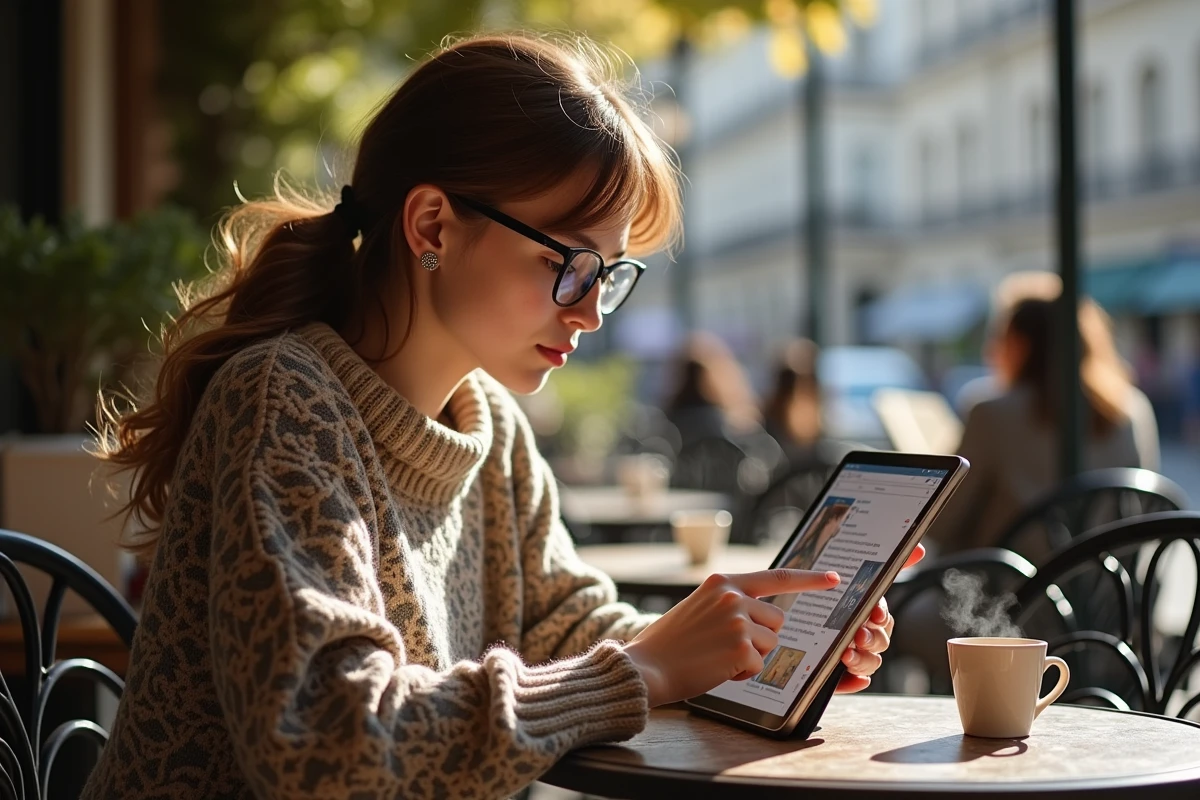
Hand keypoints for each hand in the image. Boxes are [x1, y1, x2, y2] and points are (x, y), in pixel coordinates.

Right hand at [622, 569, 840, 706]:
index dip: (810, 579)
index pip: (777, 576)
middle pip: (777, 619)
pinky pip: (757, 665)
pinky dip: (740, 673)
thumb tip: (766, 613)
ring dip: (750, 656)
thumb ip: (730, 602)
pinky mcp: (740, 647)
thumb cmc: (671, 642)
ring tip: (717, 656)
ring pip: (770, 643)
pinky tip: (716, 668)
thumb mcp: (699, 607)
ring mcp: (738, 620)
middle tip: (725, 645)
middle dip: (761, 637)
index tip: (834, 578)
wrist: (647, 666)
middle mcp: (733, 595)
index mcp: (723, 582)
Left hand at [835, 543, 926, 692]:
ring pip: (870, 663)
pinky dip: (853, 682)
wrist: (785, 622)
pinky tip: (853, 678)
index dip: (880, 616)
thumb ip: (882, 566)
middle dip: (872, 639)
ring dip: (863, 660)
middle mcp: (861, 635)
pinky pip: (849, 683)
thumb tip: (919, 547)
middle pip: (879, 641)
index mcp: (864, 613)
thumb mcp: (844, 580)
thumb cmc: (823, 599)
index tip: (874, 614)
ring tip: (847, 655)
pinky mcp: (835, 676)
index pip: (882, 617)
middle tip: (858, 635)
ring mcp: (850, 656)